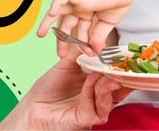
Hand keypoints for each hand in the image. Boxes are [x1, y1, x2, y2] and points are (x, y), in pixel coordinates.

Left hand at [0, 49, 131, 129]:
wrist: (34, 106)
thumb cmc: (48, 88)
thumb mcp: (64, 65)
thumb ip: (78, 52)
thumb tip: (90, 41)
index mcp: (94, 83)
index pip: (111, 74)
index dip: (118, 66)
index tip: (124, 54)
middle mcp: (97, 96)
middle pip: (116, 87)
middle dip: (120, 76)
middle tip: (124, 63)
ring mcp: (94, 108)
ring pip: (109, 97)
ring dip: (110, 83)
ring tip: (110, 71)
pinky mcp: (88, 118)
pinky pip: (96, 105)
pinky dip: (95, 90)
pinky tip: (93, 78)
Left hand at [37, 0, 137, 52]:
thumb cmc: (119, 2)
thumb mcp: (107, 24)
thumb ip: (98, 36)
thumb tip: (94, 50)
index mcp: (86, 14)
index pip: (77, 31)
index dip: (79, 44)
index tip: (85, 55)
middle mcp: (80, 8)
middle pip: (65, 23)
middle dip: (61, 39)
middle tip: (59, 55)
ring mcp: (79, 1)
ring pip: (58, 9)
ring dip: (48, 21)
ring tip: (41, 33)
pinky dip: (57, 3)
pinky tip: (52, 13)